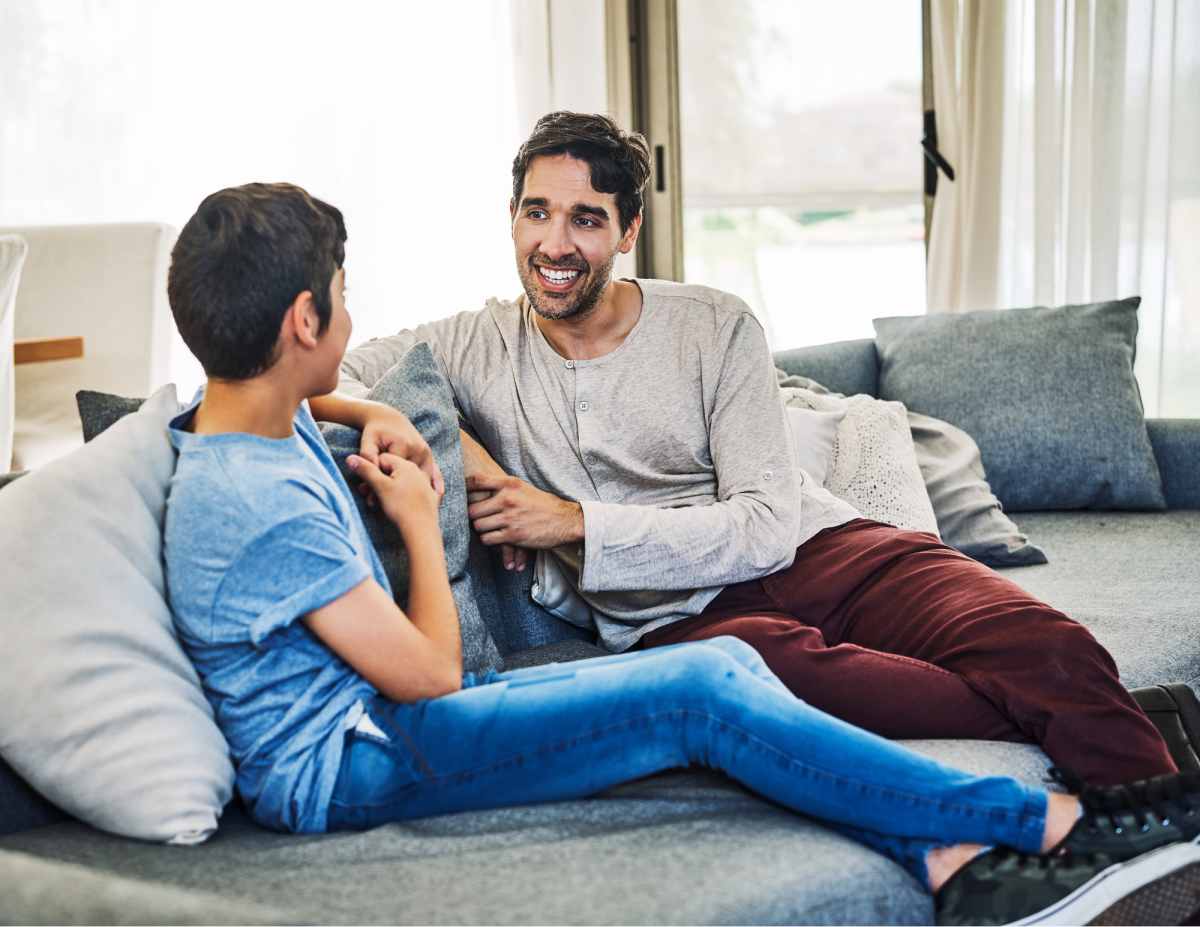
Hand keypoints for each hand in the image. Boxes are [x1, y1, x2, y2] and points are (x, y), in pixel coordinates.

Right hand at [348, 453, 440, 537]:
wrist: (421, 529)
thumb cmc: (400, 506)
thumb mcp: (380, 486)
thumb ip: (366, 470)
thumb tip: (350, 458)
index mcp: (405, 465)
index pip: (382, 458)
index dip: (372, 469)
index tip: (366, 483)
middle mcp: (417, 471)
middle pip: (393, 471)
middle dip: (379, 482)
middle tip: (370, 497)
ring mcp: (425, 484)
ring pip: (402, 482)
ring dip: (390, 491)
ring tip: (381, 505)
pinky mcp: (429, 497)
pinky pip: (413, 493)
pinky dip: (405, 498)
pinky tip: (399, 506)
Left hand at [358, 405, 443, 504]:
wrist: (389, 417)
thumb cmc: (376, 430)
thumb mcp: (368, 442)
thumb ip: (366, 456)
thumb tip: (360, 469)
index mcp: (405, 447)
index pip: (392, 474)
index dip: (380, 489)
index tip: (370, 503)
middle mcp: (420, 451)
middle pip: (407, 480)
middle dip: (394, 497)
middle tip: (381, 514)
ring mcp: (428, 455)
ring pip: (422, 482)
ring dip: (416, 498)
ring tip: (404, 512)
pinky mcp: (430, 458)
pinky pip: (436, 477)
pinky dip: (435, 491)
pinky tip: (432, 504)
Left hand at [465, 474, 583, 552]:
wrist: (565, 520)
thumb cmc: (543, 504)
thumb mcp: (523, 488)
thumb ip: (502, 487)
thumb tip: (479, 487)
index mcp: (509, 484)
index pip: (477, 482)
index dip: (463, 488)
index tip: (459, 493)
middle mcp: (508, 499)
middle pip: (472, 508)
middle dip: (471, 516)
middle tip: (472, 519)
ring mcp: (510, 518)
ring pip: (478, 526)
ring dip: (479, 529)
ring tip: (484, 529)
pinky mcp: (513, 535)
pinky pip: (488, 539)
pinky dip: (487, 540)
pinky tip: (492, 538)